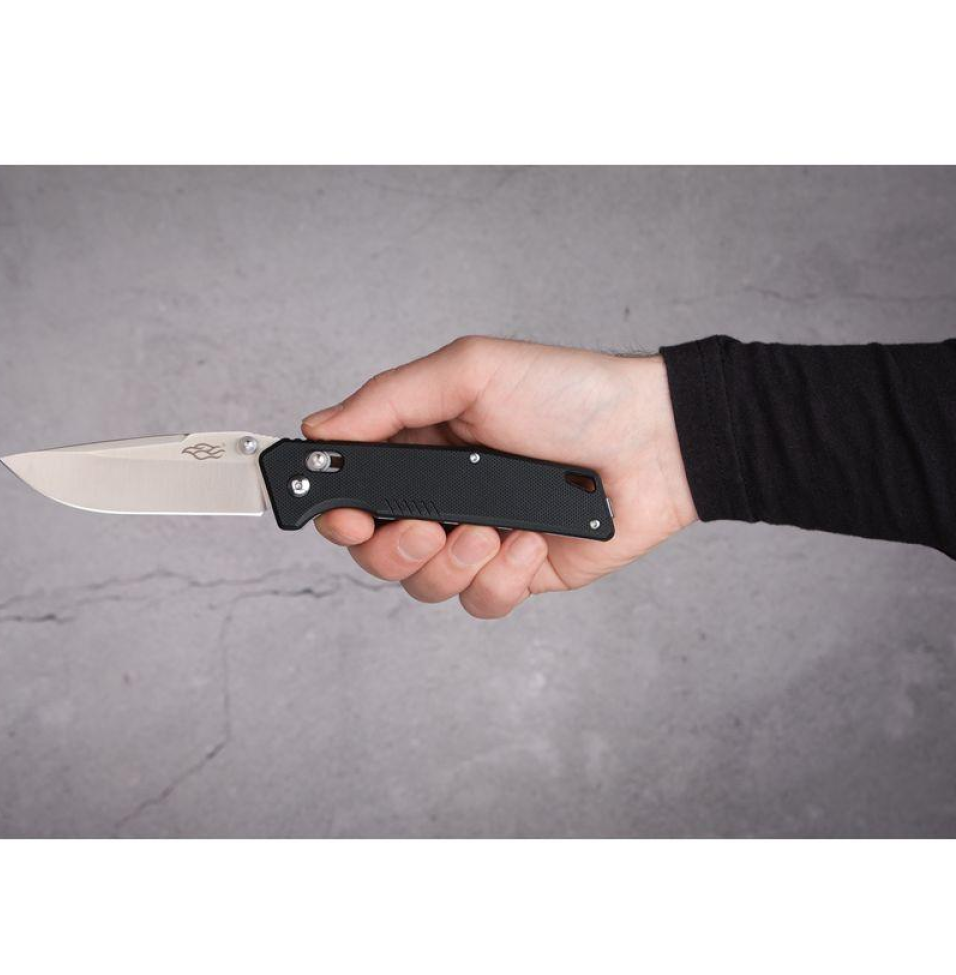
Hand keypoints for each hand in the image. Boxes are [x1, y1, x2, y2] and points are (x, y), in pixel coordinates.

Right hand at [301, 336, 696, 617]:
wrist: (654, 442)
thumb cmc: (568, 393)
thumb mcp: (469, 372)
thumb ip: (389, 400)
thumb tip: (318, 428)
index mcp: (419, 447)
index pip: (353, 493)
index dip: (337, 515)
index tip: (345, 519)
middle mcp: (441, 497)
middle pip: (377, 553)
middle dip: (393, 551)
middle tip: (424, 529)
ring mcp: (478, 539)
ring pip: (424, 585)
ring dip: (451, 563)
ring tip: (490, 531)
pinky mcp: (516, 574)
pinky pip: (481, 602)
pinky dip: (501, 578)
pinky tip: (529, 543)